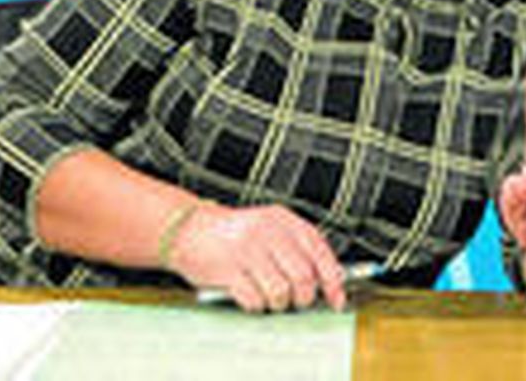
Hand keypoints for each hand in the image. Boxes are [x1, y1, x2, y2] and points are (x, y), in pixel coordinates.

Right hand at [168, 202, 346, 312]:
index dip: (333, 280)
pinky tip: (250, 297)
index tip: (337, 299)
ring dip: (279, 303)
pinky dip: (256, 305)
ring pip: (281, 292)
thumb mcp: (271, 227)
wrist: (189, 229)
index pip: (320, 252)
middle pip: (303, 276)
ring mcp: (247, 250)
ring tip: (270, 298)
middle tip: (297, 302)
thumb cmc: (235, 235)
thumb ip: (299, 248)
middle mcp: (268, 232)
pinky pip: (254, 299)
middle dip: (304, 297)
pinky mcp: (227, 270)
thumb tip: (330, 280)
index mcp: (284, 220)